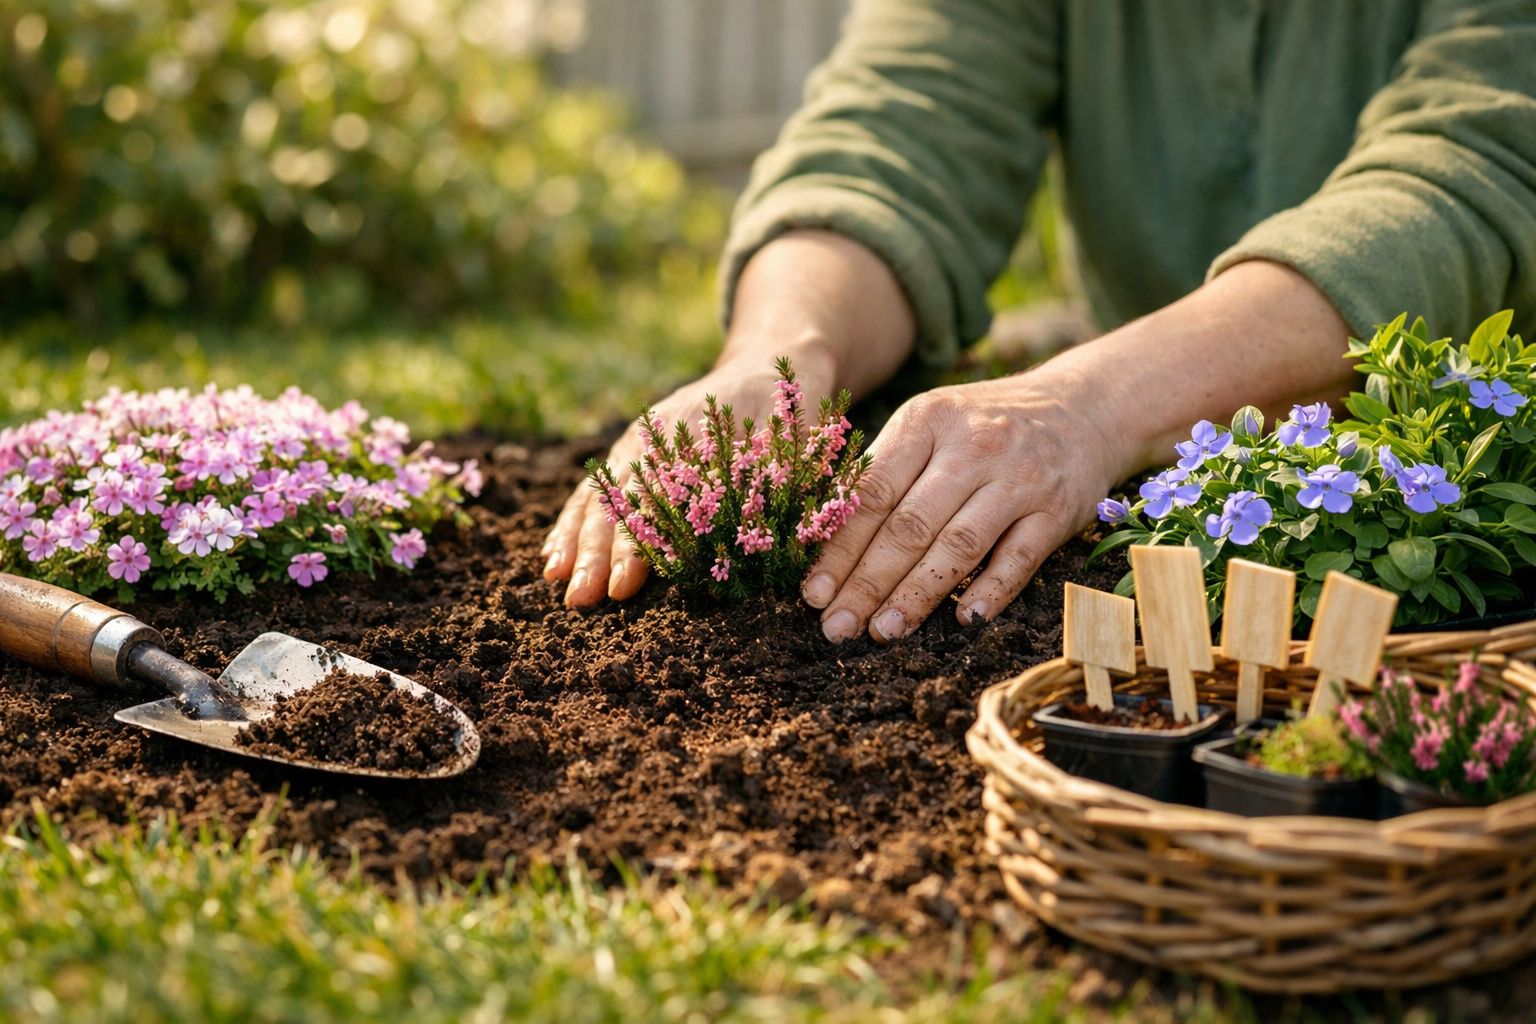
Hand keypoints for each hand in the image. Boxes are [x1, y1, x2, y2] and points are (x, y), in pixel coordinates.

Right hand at [542, 360, 829, 605]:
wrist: (768, 367)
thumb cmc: (781, 410)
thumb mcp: (783, 438)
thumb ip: (764, 478)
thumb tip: (748, 534)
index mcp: (686, 439)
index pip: (652, 502)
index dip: (637, 547)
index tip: (625, 585)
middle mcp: (651, 444)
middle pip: (617, 503)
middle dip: (594, 555)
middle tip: (581, 599)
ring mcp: (636, 449)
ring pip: (597, 498)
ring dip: (575, 543)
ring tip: (557, 583)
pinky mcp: (631, 458)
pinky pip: (594, 494)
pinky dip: (571, 525)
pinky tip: (554, 559)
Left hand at [800, 368, 1121, 641]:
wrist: (1082, 408)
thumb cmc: (984, 425)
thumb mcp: (931, 424)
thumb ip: (884, 469)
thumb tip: (821, 534)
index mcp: (927, 421)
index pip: (873, 494)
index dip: (839, 548)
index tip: (813, 594)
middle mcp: (972, 446)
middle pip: (909, 526)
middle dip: (867, 583)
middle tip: (837, 627)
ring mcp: (1018, 478)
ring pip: (958, 545)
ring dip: (917, 595)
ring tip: (884, 632)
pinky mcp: (1057, 509)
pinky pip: (1018, 558)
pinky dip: (991, 590)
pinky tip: (963, 619)